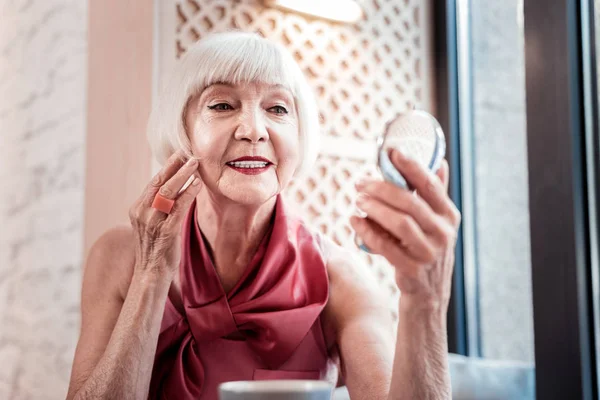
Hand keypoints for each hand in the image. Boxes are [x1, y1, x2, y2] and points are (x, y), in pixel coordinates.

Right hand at [129, 150, 201, 278]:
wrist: (151, 273)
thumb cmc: (156, 248)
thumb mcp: (151, 224)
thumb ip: (158, 207)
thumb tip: (174, 188)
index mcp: (137, 209)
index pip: (153, 182)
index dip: (167, 167)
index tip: (179, 154)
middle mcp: (142, 213)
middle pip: (159, 182)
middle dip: (175, 165)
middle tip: (189, 154)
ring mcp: (152, 222)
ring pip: (168, 191)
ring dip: (183, 175)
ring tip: (195, 164)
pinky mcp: (166, 232)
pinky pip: (179, 207)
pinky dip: (189, 193)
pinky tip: (197, 184)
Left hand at [350, 150, 460, 311]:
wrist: (429, 294)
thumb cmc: (427, 249)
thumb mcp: (438, 223)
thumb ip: (435, 194)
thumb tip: (440, 160)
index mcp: (449, 216)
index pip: (430, 185)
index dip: (411, 166)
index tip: (391, 152)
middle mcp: (444, 233)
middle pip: (410, 202)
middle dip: (382, 188)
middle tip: (360, 182)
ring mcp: (429, 253)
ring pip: (399, 223)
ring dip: (374, 208)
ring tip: (358, 200)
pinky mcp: (412, 270)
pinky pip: (386, 245)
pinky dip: (367, 231)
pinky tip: (355, 221)